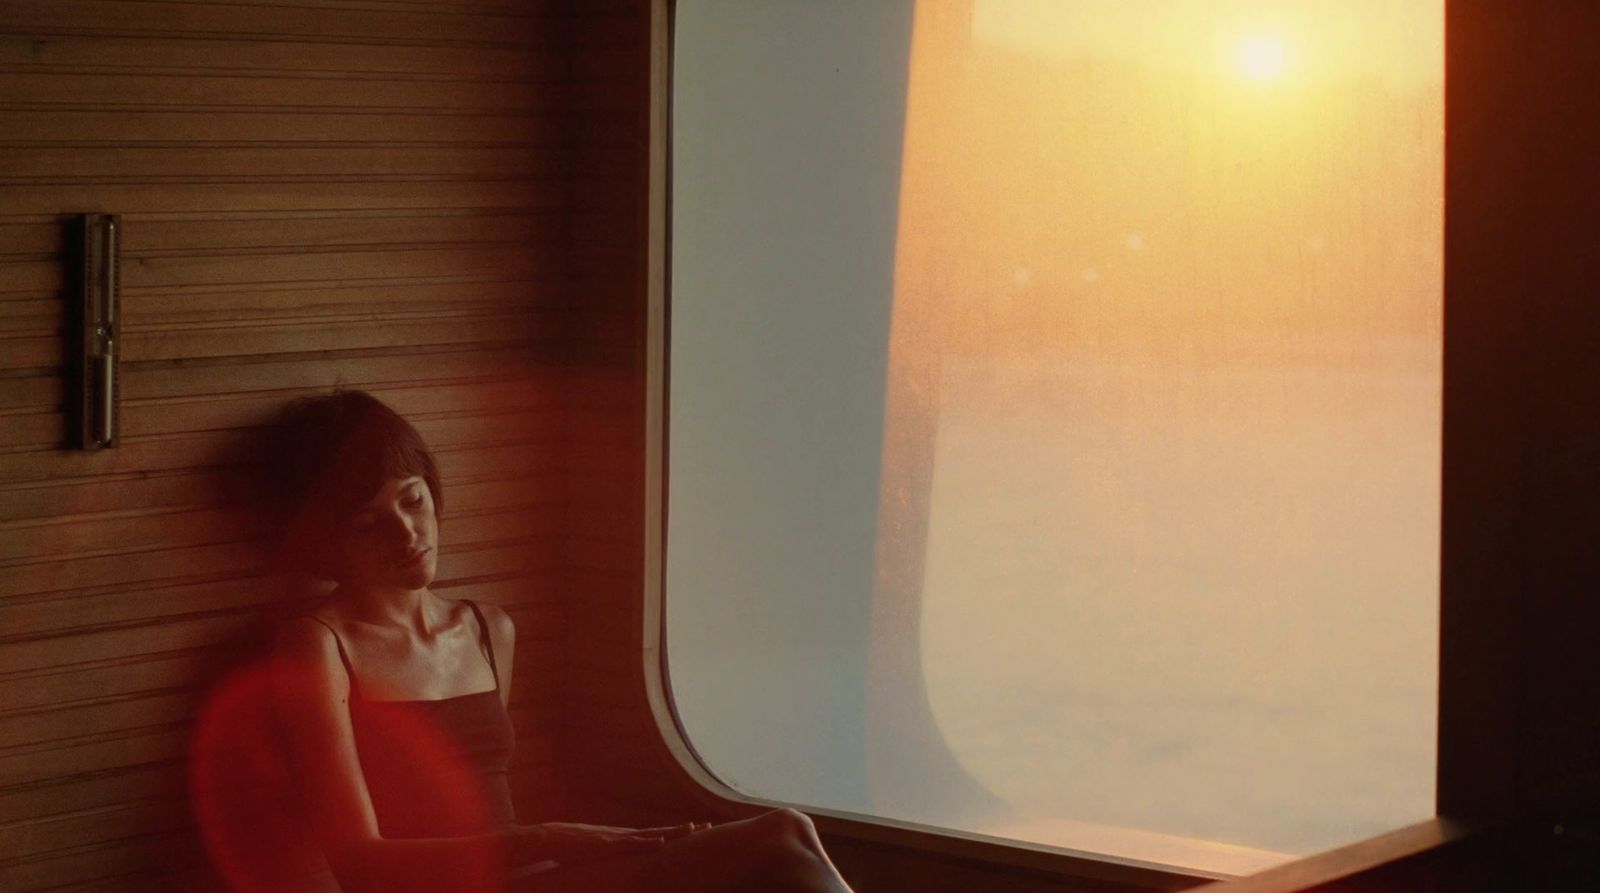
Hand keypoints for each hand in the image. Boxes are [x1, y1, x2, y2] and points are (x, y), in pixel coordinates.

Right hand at [515, 822, 700, 862]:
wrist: (539, 839)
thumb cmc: (561, 849)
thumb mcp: (587, 855)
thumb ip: (601, 857)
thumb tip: (610, 862)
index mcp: (616, 839)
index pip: (649, 836)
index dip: (671, 834)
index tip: (692, 830)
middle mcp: (617, 835)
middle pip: (655, 832)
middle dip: (680, 830)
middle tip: (706, 826)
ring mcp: (610, 838)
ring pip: (647, 835)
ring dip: (671, 832)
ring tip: (692, 829)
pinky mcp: (601, 845)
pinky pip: (627, 844)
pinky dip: (645, 843)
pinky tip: (661, 842)